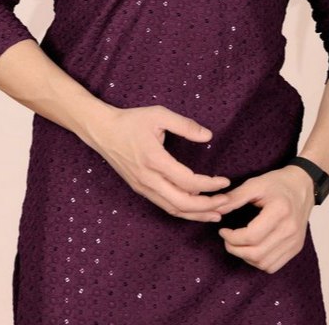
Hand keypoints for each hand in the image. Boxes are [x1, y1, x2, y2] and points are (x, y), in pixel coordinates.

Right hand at [87, 104, 231, 222]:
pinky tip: (194, 210)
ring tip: (216, 214)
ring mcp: (143, 186)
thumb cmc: (131, 121)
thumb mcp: (159, 115)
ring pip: (172, 209)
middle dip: (207, 206)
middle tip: (226, 203)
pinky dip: (182, 211)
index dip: (210, 185)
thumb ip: (185, 125)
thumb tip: (208, 136)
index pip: (188, 182)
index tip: (225, 182)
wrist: (102, 131)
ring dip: (196, 214)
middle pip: (182, 203)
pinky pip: (164, 205)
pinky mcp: (140, 189)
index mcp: (154, 160)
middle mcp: (148, 178)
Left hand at [213, 165, 315, 272]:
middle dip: (235, 250)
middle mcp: (290, 229)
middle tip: (227, 239)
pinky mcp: (297, 248)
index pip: (252, 236)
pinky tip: (252, 248)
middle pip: (257, 254)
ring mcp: (295, 241)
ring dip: (246, 258)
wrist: (302, 185)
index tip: (223, 230)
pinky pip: (274, 266)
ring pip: (265, 264)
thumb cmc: (277, 183)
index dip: (232, 237)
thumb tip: (216, 208)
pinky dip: (259, 262)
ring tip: (238, 244)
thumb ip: (235, 197)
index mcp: (280, 211)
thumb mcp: (255, 184)